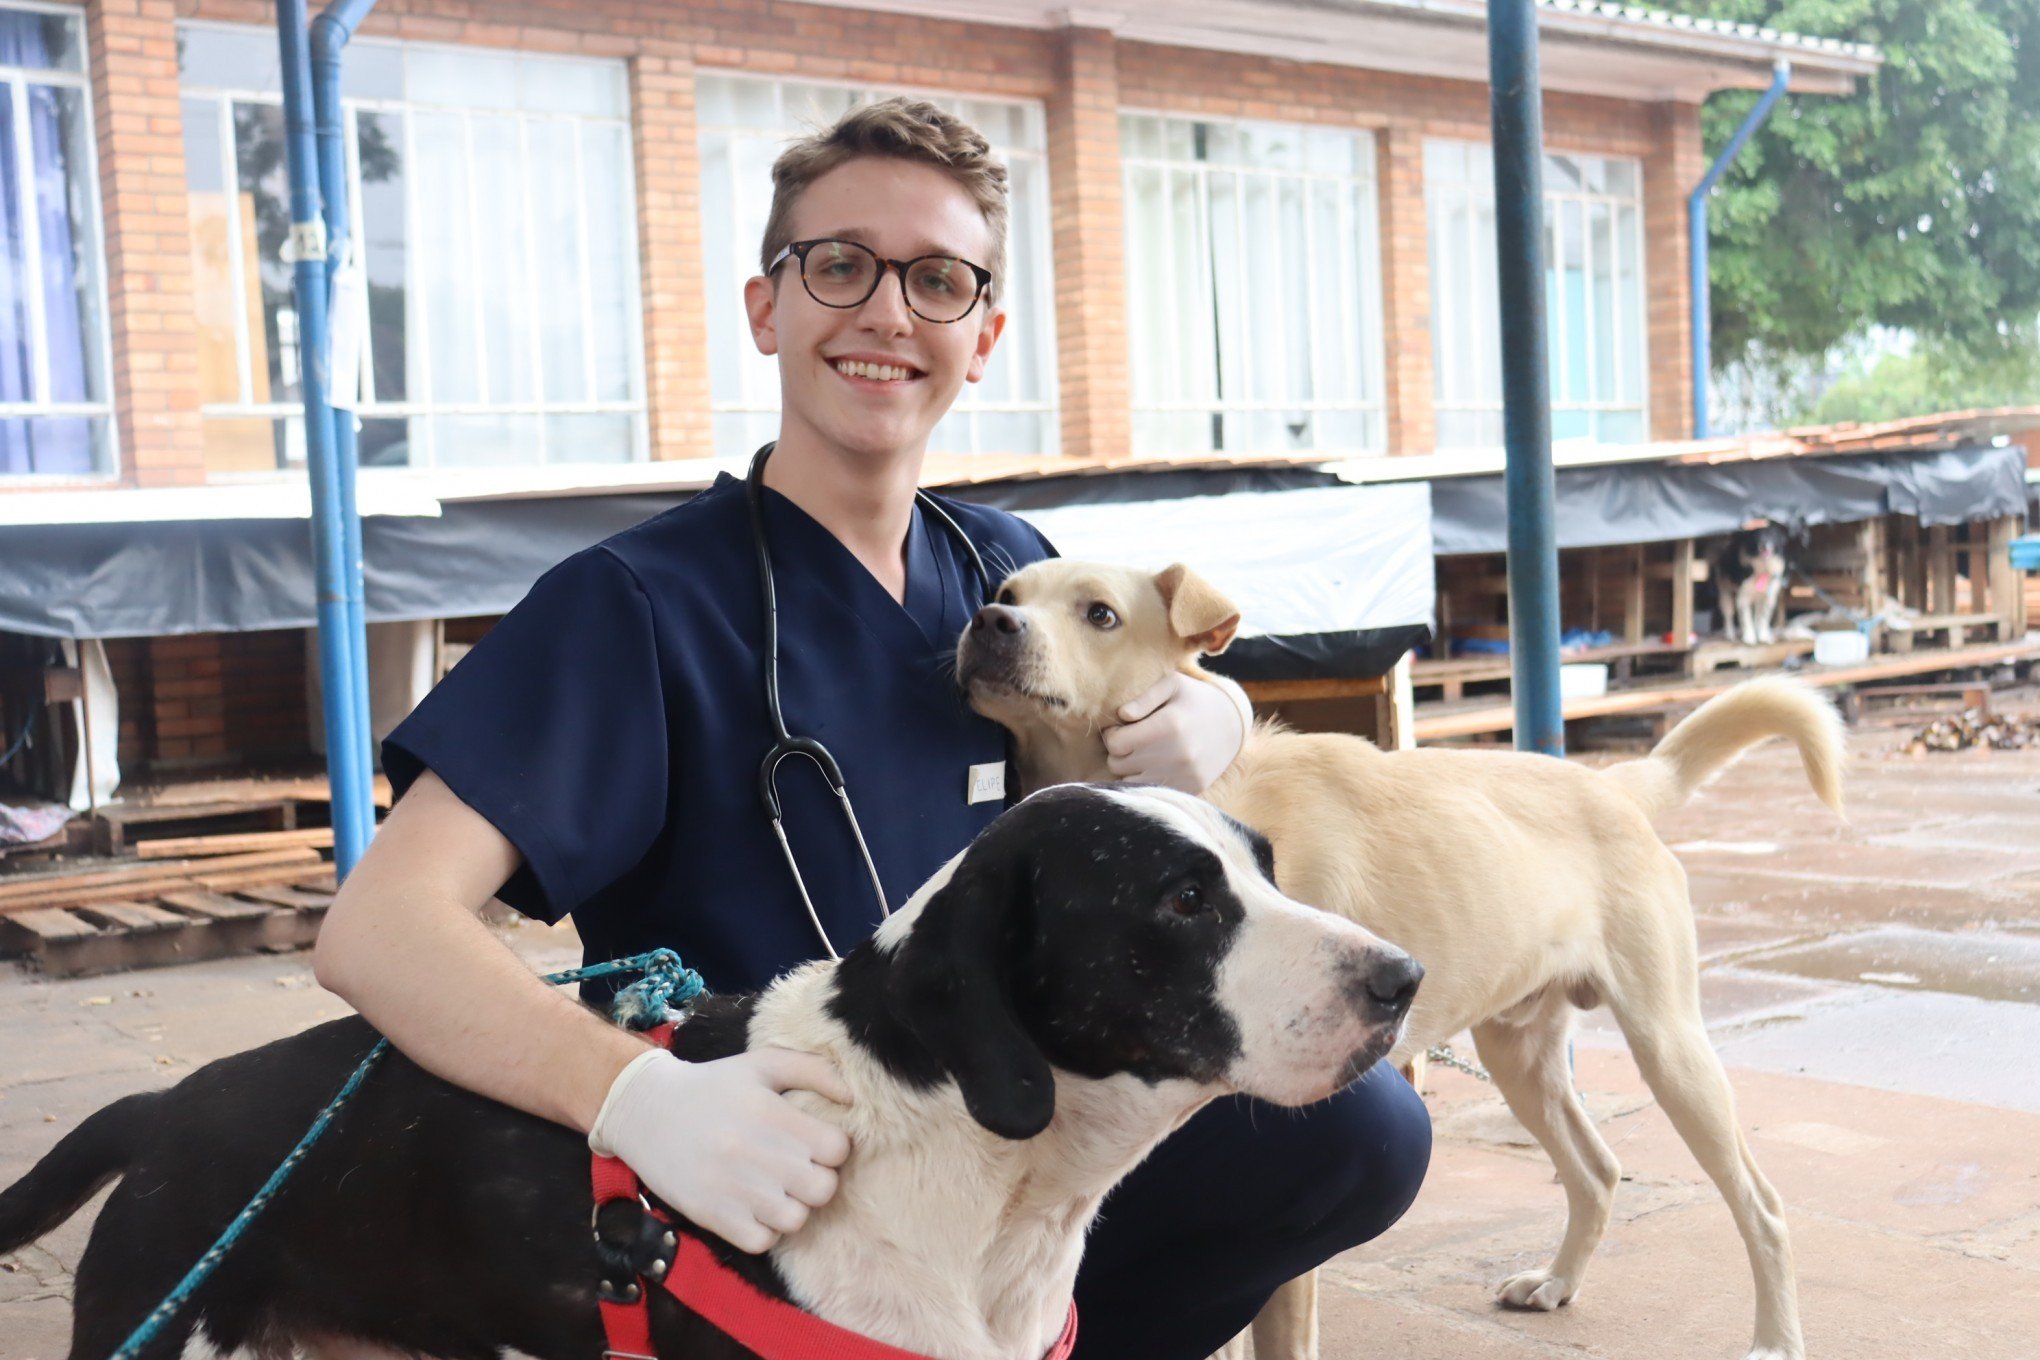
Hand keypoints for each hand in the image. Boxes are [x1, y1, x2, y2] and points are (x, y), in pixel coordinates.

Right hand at [589, 1045, 852, 1253]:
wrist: (645, 1111)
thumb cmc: (712, 1086)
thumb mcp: (762, 1064)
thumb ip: (813, 1070)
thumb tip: (852, 1096)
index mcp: (773, 1114)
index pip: (838, 1149)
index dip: (831, 1147)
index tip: (813, 1142)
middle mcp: (757, 1154)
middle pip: (824, 1188)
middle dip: (817, 1178)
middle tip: (796, 1168)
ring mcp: (734, 1189)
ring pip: (796, 1219)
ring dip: (792, 1206)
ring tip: (775, 1188)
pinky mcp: (714, 1216)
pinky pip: (763, 1241)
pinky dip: (764, 1229)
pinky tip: (753, 1207)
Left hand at [1101, 671, 1249, 793]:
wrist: (1233, 724)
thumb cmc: (1195, 699)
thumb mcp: (1173, 684)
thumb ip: (1144, 698)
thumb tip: (1121, 715)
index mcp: (1169, 726)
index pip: (1116, 743)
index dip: (1112, 734)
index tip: (1122, 728)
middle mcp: (1176, 755)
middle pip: (1119, 764)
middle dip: (1120, 751)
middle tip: (1132, 740)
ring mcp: (1184, 776)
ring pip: (1130, 783)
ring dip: (1130, 769)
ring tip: (1143, 753)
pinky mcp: (1190, 789)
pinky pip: (1152, 792)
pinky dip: (1147, 781)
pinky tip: (1157, 766)